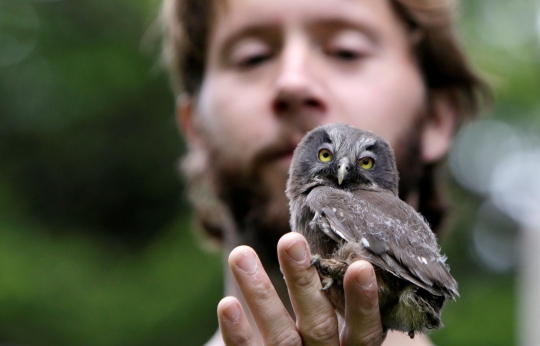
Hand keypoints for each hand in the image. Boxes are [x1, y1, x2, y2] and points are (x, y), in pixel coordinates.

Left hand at [217, 232, 384, 344]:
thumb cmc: (320, 345)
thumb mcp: (337, 333)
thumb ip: (335, 304)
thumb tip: (327, 249)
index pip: (363, 332)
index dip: (362, 303)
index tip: (361, 267)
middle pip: (318, 326)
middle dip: (304, 282)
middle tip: (290, 241)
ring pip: (280, 337)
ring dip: (261, 294)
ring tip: (241, 254)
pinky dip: (238, 332)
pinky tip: (228, 304)